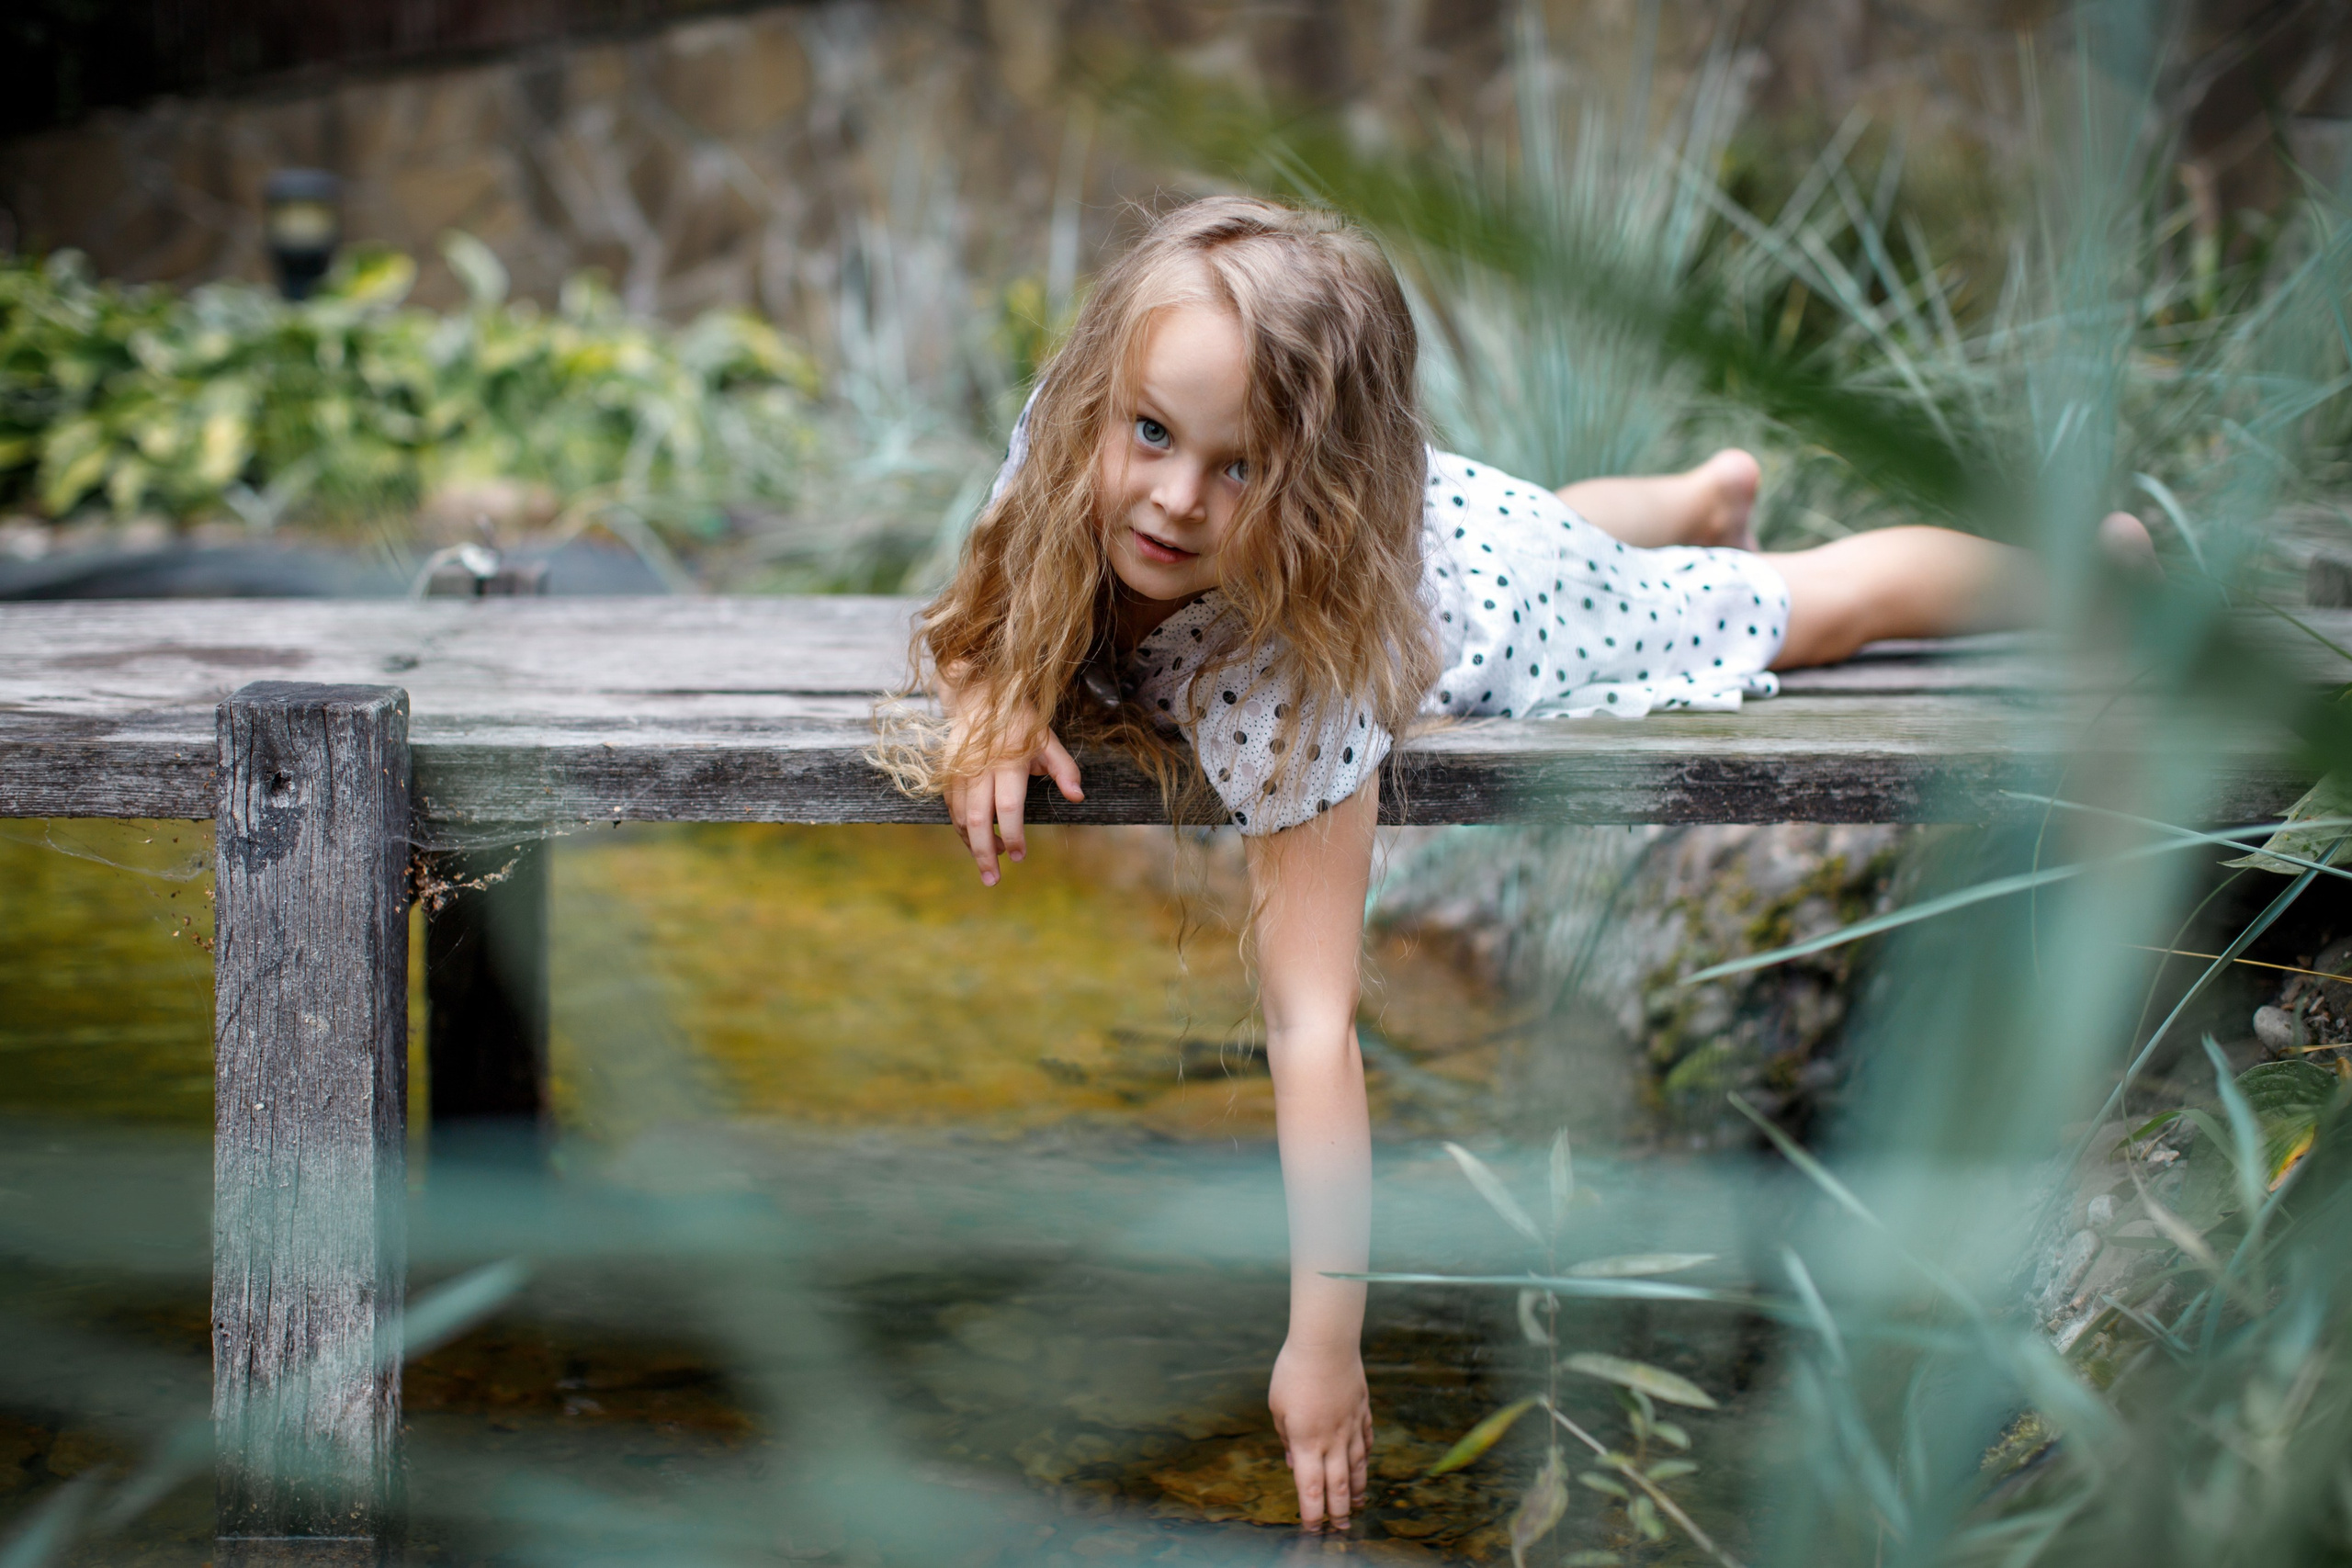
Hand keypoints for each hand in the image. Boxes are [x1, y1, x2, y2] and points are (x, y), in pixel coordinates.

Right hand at [939, 701, 1083, 885]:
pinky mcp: (947, 773)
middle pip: (977, 819)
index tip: (1020, 856)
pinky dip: (961, 828)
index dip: (1013, 835)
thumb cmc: (1020, 721)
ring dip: (972, 844)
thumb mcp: (1048, 739)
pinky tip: (974, 841)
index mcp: (1009, 761)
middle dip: (985, 854)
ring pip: (960, 817)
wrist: (979, 695)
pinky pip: (951, 808)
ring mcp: (960, 771)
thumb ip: (1064, 769)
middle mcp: (980, 768)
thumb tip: (1078, 797)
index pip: (1008, 807)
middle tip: (993, 880)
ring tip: (990, 863)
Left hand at [1269, 1337, 1371, 1528]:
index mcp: (1305, 1443)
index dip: (1312, 1513)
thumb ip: (1286, 1438)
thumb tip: (1291, 1461)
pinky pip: (1366, 1441)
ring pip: (1357, 1467)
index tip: (1313, 1529)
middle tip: (1342, 1528)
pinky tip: (1363, 1465)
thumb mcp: (1278, 1407)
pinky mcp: (1362, 1411)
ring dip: (1356, 1489)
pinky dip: (1365, 1457)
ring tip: (1356, 1504)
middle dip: (1338, 1511)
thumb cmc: (1293, 1372)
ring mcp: (1351, 1426)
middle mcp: (1332, 1441)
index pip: (1310, 1489)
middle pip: (1337, 1485)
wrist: (1326, 1344)